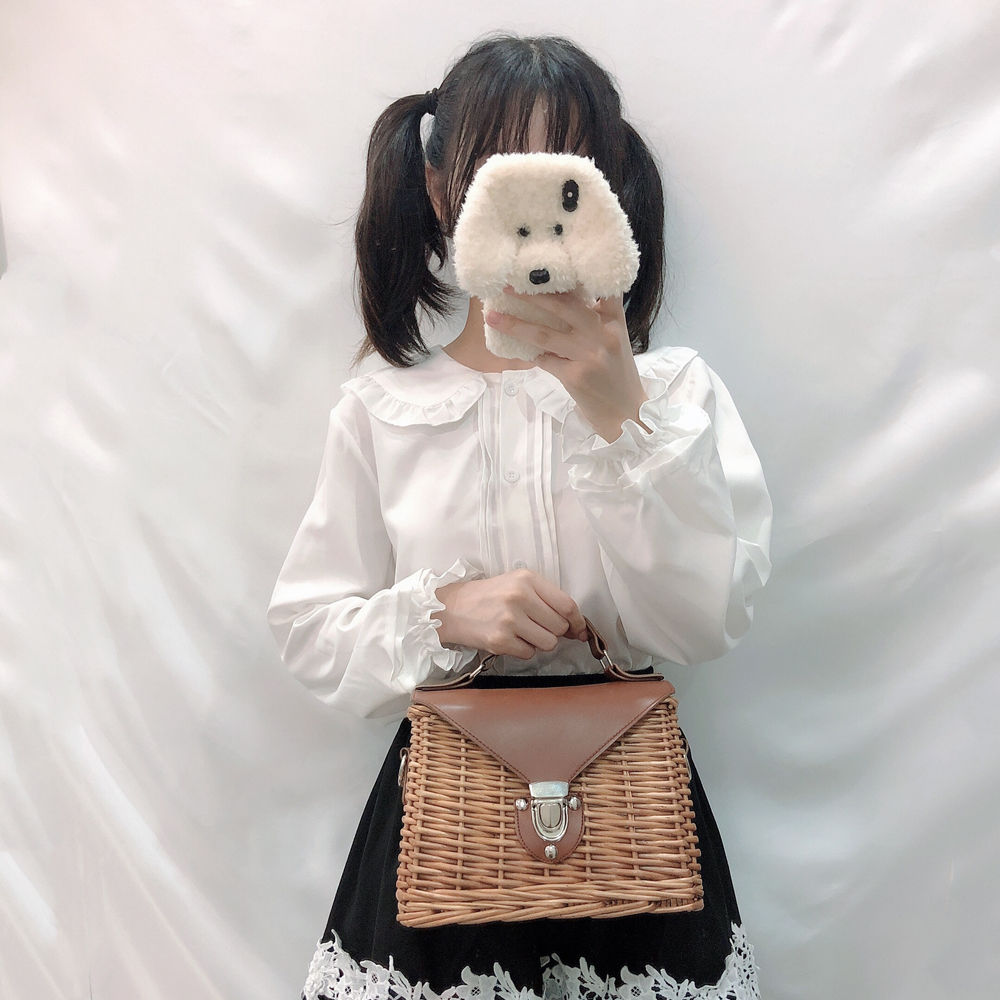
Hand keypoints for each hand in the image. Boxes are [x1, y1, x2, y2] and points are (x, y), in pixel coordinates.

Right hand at [431, 569, 588, 659]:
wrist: (452, 608)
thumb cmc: (488, 596)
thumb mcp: (517, 584)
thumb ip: (546, 599)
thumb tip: (576, 626)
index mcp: (527, 579)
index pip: (567, 604)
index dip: (577, 621)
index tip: (578, 629)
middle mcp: (520, 597)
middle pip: (559, 626)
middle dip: (554, 632)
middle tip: (537, 627)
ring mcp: (509, 619)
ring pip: (548, 643)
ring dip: (539, 642)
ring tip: (522, 632)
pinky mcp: (500, 640)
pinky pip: (529, 653)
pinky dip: (522, 650)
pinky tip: (509, 639)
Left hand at [485, 287, 650, 441]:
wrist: (626, 413)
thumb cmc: (616, 375)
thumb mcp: (614, 341)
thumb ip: (595, 320)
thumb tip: (558, 300)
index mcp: (614, 321)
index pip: (601, 287)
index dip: (576, 271)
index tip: (550, 260)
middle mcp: (603, 334)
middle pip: (564, 305)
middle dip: (533, 294)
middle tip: (507, 284)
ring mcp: (589, 355)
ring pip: (545, 334)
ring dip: (515, 324)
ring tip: (492, 316)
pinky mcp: (575, 377)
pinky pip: (544, 360)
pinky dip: (530, 355)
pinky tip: (514, 350)